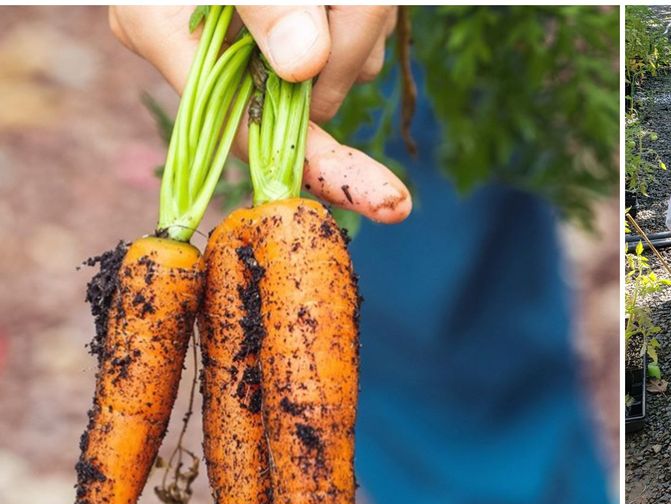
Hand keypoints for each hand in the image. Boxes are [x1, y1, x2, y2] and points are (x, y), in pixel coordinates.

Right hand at [110, 6, 410, 223]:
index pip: (252, 133)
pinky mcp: (298, 22)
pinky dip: (364, 9)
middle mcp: (210, 51)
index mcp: (166, 37)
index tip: (386, 199)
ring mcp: (258, 39)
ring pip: (347, 62)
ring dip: (363, 16)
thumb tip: (303, 64)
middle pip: (315, 95)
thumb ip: (263, 2)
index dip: (324, 166)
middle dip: (351, 43)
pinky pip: (357, 35)